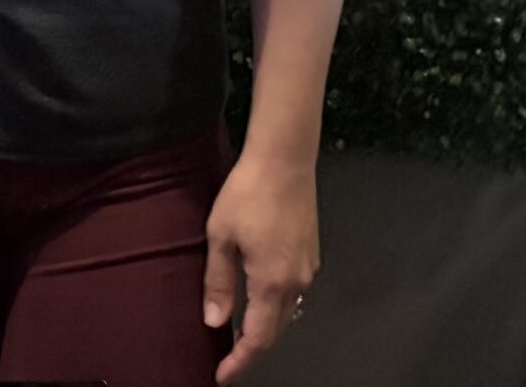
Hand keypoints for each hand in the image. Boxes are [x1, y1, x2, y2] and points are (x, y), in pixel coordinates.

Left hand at [202, 145, 319, 381]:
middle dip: (251, 349)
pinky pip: (294, 294)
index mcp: (272, 282)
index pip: (258, 338)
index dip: (240, 362)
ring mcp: (308, 269)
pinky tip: (258, 300)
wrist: (284, 159)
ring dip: (265, 328)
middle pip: (275, 331)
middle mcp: (297, 282)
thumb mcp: (220, 236)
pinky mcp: (311, 254)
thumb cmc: (247, 193)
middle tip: (226, 359)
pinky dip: (275, 307)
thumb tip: (214, 322)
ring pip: (287, 313)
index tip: (222, 376)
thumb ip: (217, 282)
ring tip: (238, 334)